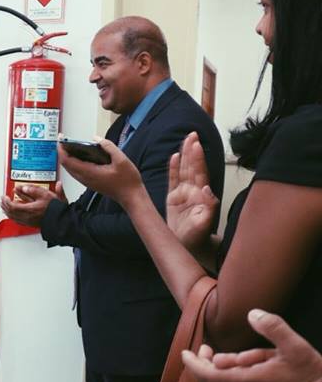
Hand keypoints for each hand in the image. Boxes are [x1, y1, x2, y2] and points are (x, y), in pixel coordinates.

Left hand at [0, 181, 64, 226]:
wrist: (61, 220)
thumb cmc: (54, 208)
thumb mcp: (45, 194)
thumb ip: (33, 190)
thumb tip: (23, 188)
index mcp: (29, 210)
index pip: (12, 206)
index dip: (6, 201)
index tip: (4, 196)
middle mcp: (27, 217)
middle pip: (11, 212)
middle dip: (5, 206)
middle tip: (2, 200)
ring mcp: (28, 222)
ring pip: (13, 217)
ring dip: (7, 211)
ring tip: (4, 207)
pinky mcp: (31, 224)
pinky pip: (18, 221)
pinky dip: (12, 216)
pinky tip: (12, 215)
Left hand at [58, 138, 142, 205]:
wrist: (131, 197)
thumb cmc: (127, 181)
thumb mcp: (121, 160)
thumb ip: (108, 147)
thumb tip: (96, 139)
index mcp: (89, 172)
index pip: (68, 161)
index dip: (62, 150)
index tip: (60, 140)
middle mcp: (85, 178)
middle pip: (66, 165)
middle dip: (62, 152)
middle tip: (63, 141)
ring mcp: (87, 182)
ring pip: (70, 169)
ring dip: (67, 158)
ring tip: (69, 146)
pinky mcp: (90, 183)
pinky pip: (76, 172)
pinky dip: (73, 163)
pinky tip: (79, 156)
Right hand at [166, 133, 218, 251]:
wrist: (188, 247)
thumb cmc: (196, 238)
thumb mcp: (203, 225)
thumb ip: (208, 207)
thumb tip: (208, 190)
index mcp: (201, 196)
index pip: (200, 172)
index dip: (198, 158)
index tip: (196, 144)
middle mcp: (193, 191)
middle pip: (193, 167)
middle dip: (193, 150)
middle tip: (192, 134)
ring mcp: (183, 194)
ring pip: (184, 170)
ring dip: (185, 154)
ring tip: (186, 139)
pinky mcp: (173, 199)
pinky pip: (173, 180)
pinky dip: (173, 168)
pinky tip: (174, 156)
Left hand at [182, 309, 321, 381]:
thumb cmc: (313, 381)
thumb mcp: (296, 348)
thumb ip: (272, 327)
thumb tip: (252, 313)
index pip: (206, 375)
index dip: (192, 363)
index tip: (186, 352)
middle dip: (205, 367)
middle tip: (209, 352)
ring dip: (220, 379)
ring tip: (230, 363)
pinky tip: (244, 381)